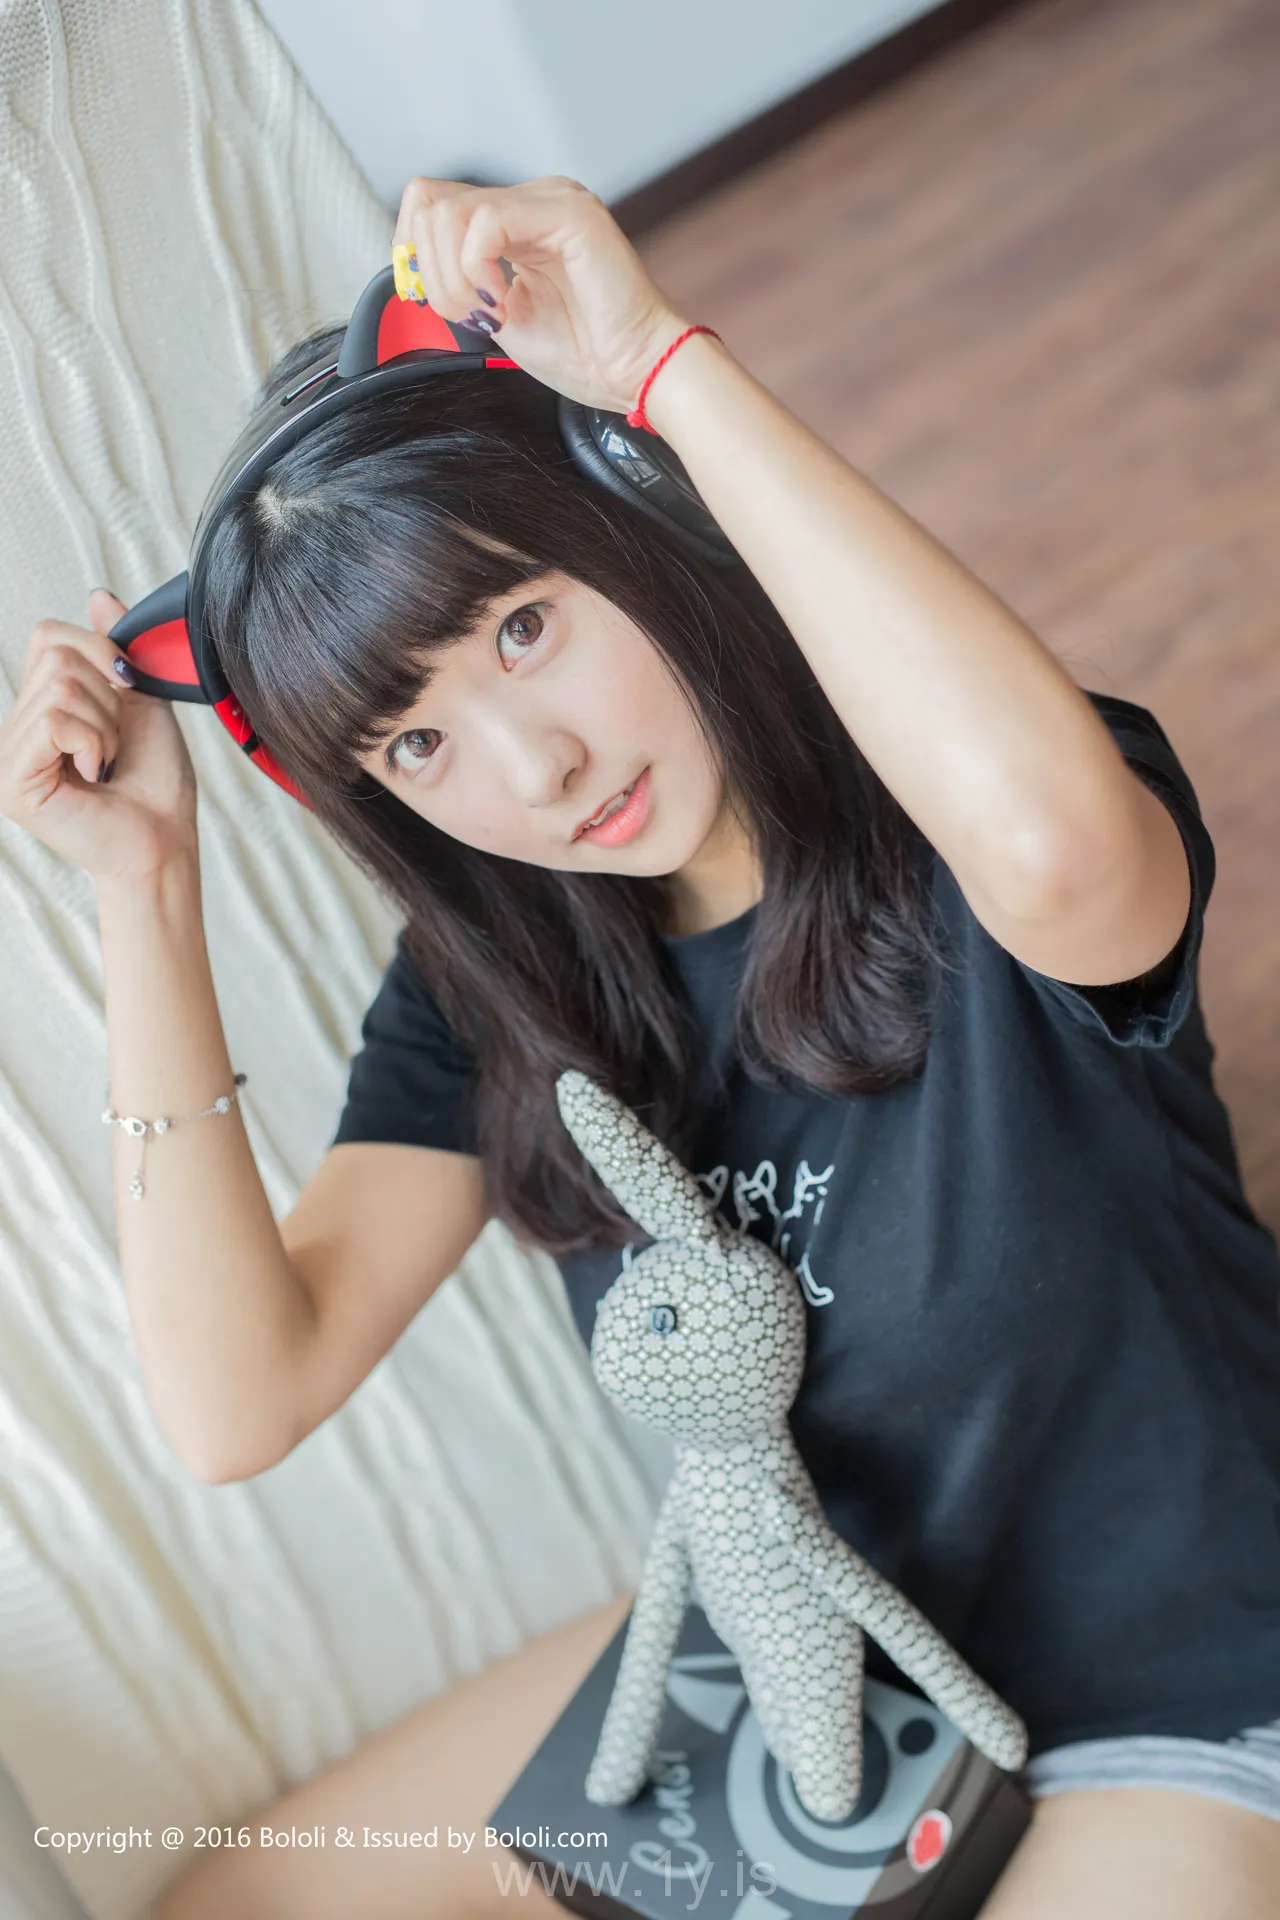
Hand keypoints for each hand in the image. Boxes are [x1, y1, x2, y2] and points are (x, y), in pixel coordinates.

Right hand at [0, 590, 198, 887]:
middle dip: (107, 696)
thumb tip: (96, 594)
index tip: (128, 690)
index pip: (50, 635)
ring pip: (60, 687)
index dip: (99, 651)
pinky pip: (54, 721)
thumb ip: (116, 649)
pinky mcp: (12, 781)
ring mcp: (8, 754)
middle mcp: (16, 728)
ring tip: (108, 761)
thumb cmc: (157, 782)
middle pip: (56, 657)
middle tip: (116, 742)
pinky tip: (97, 773)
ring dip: (105, 725)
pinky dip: (93, 741)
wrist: (165, 841)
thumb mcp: (142, 700)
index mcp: (41, 706)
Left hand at [393, 175, 692, 414]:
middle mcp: (534, 198)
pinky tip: (505, 305)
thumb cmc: (585, 353)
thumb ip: (460, 283)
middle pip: (430, 201)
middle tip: (471, 315)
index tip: (436, 302)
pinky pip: (485, 224)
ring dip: (453, 278)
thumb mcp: (498, 314)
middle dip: (431, 272)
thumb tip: (411, 271)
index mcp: (519, 219)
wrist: (636, 372)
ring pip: (449, 212)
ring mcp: (552, 199)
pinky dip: (477, 273)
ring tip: (491, 313)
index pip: (432, 203)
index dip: (413, 253)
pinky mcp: (567, 213)